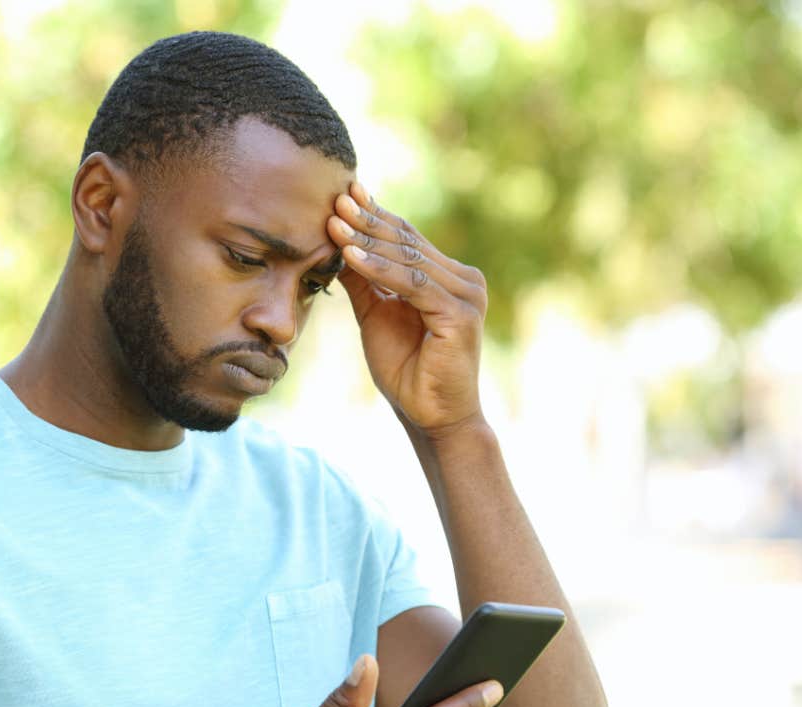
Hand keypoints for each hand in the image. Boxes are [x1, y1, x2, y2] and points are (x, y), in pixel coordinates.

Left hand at [327, 182, 488, 437]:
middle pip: (407, 242)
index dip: (375, 215)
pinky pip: (412, 285)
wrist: (432, 418)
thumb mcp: (375, 316)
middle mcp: (464, 280)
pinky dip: (379, 270)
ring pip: (408, 259)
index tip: (343, 194)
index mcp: (448, 277)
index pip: (407, 239)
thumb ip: (363, 281)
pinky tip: (351, 257)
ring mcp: (466, 295)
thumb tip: (336, 244)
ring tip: (335, 224)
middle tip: (336, 199)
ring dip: (368, 240)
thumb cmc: (407, 371)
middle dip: (368, 220)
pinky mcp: (460, 314)